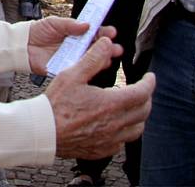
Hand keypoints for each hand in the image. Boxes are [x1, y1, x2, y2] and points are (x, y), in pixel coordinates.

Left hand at [27, 17, 117, 75]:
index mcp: (75, 33)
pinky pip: (79, 69)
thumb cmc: (38, 31)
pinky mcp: (65, 68)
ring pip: (91, 59)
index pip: (93, 33)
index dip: (103, 32)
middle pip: (96, 47)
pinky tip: (97, 68)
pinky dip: (88, 69)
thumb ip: (70, 24)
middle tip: (116, 47)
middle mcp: (76, 46)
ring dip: (103, 58)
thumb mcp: (54, 23)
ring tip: (111, 57)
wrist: (22, 45)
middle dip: (108, 47)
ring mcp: (72, 58)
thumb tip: (87, 25)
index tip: (112, 32)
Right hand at [46, 38, 154, 159]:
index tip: (150, 77)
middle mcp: (114, 124)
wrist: (43, 131)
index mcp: (110, 103)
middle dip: (146, 98)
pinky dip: (126, 131)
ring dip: (139, 116)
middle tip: (142, 89)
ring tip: (133, 107)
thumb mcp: (73, 75)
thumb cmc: (55, 104)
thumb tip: (106, 43)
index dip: (149, 83)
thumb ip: (93, 59)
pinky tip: (116, 124)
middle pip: (144, 111)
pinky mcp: (103, 150)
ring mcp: (110, 139)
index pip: (142, 93)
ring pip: (137, 129)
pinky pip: (123, 142)